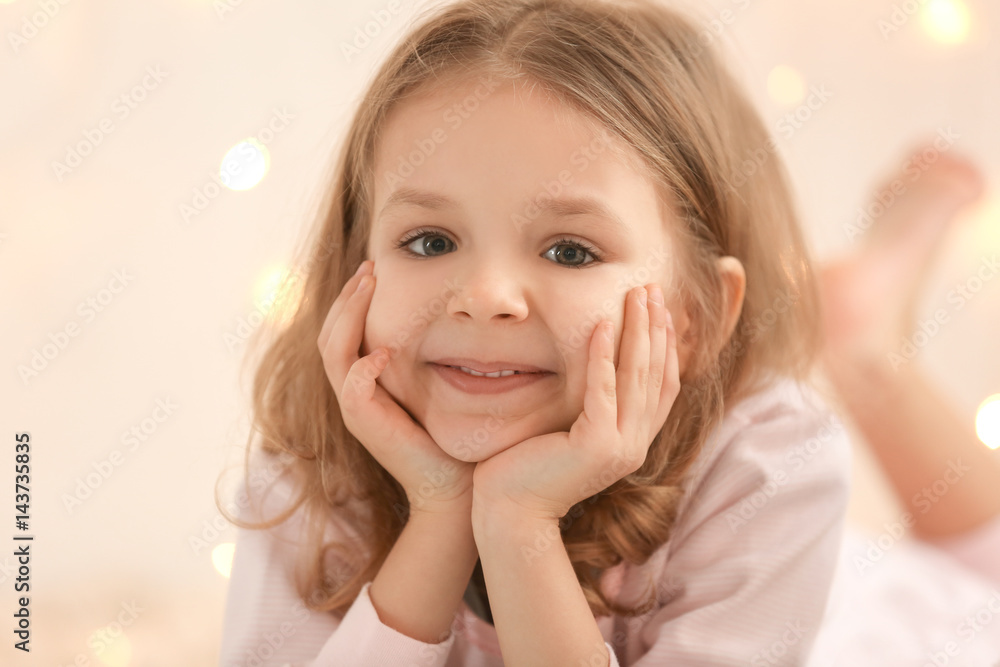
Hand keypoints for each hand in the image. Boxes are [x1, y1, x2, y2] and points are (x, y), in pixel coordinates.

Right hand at [317, 260, 475, 513]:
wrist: (454, 484)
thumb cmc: (451, 435)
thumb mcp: (436, 384)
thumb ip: (427, 355)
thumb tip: (448, 315)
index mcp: (363, 382)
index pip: (342, 331)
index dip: (353, 298)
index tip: (374, 268)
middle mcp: (352, 393)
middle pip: (330, 334)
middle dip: (348, 297)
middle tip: (369, 267)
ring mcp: (355, 409)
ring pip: (333, 352)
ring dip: (349, 315)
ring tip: (369, 286)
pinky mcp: (365, 425)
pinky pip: (352, 388)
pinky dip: (364, 366)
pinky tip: (385, 350)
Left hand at [471, 284, 679, 521]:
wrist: (510, 510)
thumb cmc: (530, 467)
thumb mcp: (570, 430)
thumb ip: (591, 405)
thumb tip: (595, 364)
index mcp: (633, 441)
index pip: (663, 386)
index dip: (666, 346)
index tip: (661, 310)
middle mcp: (635, 445)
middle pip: (655, 375)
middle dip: (656, 328)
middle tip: (653, 289)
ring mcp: (620, 448)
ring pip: (636, 377)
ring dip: (638, 331)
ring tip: (637, 296)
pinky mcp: (596, 446)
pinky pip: (603, 390)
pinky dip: (602, 356)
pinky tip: (601, 324)